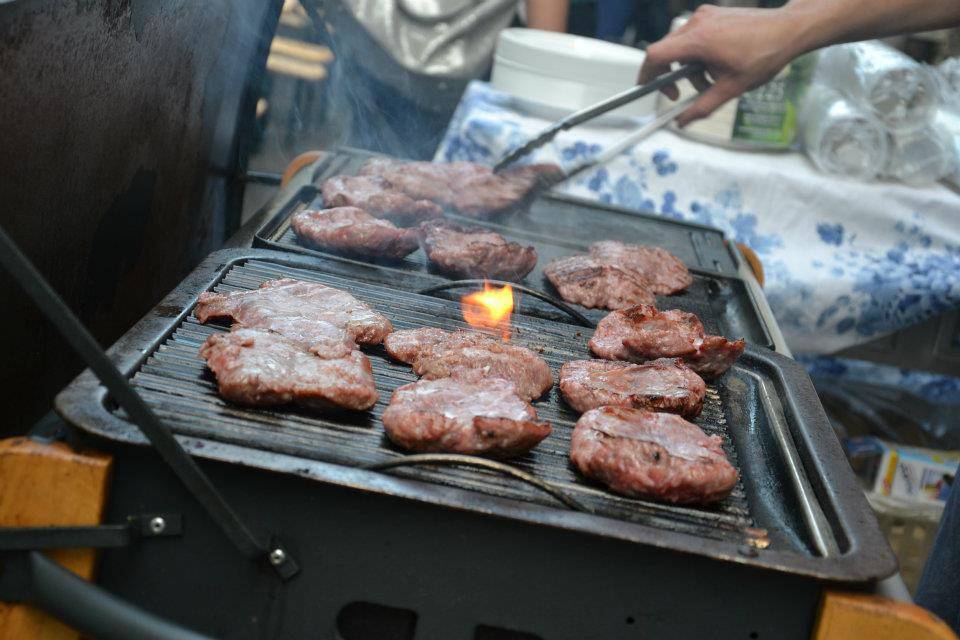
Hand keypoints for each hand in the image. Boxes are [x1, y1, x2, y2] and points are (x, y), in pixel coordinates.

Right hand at [639, 5, 801, 125]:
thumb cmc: (765, 54)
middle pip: (667, 51)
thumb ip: (702, 107)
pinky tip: (718, 64)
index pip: (656, 55)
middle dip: (673, 75)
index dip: (646, 74)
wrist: (789, 29)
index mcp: (699, 40)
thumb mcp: (731, 88)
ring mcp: (705, 15)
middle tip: (684, 93)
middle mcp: (697, 23)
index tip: (647, 89)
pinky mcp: (713, 14)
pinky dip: (699, 53)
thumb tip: (683, 122)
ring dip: (689, 67)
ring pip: (682, 45)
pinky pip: (694, 36)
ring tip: (711, 79)